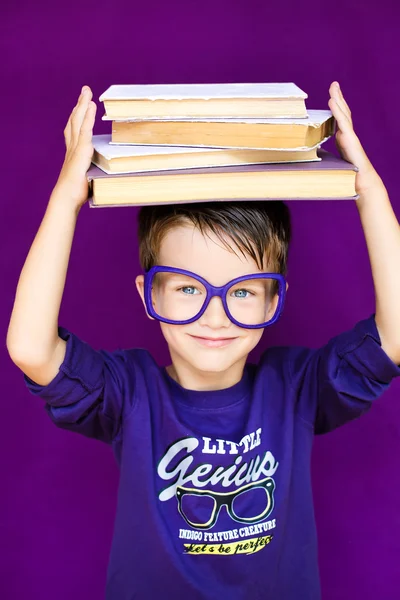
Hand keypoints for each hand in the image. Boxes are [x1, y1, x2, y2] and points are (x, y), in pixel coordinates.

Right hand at [53, 86, 96, 209]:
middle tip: (84, 91)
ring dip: (83, 105)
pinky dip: (88, 116)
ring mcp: (76, 148)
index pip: (73, 131)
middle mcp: (72, 147)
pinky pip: (85, 129)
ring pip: (78, 121)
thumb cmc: (75, 194)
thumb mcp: (85, 180)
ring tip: (87, 92)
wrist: (66, 198)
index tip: (78, 107)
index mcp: (72, 154)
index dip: (76, 118)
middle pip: (74, 121)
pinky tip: (91, 105)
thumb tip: (102, 177)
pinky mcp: (81, 150)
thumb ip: (92, 174)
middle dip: (79, 105)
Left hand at [328, 81, 381, 194]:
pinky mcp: (350, 139)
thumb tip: (312, 154)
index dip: (336, 106)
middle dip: (338, 97)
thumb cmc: (348, 174)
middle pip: (343, 111)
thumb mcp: (333, 161)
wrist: (361, 181)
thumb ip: (326, 154)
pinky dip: (336, 110)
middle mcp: (347, 134)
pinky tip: (332, 101)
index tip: (332, 95)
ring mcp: (350, 136)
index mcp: (344, 138)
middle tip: (334, 84)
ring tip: (333, 87)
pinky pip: (342, 122)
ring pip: (343, 113)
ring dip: (337, 99)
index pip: (340, 118)